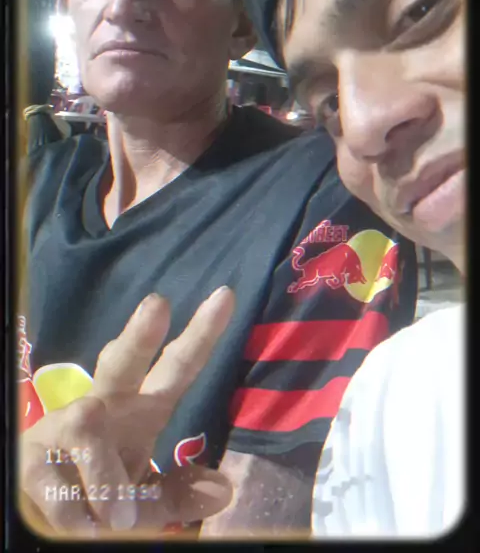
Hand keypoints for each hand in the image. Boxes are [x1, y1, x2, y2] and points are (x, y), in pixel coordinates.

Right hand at [19, 287, 234, 537]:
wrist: (48, 517)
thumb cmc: (102, 494)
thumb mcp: (147, 499)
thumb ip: (180, 493)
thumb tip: (224, 489)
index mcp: (141, 412)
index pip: (176, 369)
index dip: (201, 335)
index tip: (226, 296)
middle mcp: (105, 408)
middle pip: (121, 362)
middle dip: (140, 333)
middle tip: (157, 303)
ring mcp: (64, 428)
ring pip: (87, 422)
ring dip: (104, 475)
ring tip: (117, 520)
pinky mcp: (32, 459)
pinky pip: (56, 481)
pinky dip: (73, 514)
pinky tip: (82, 529)